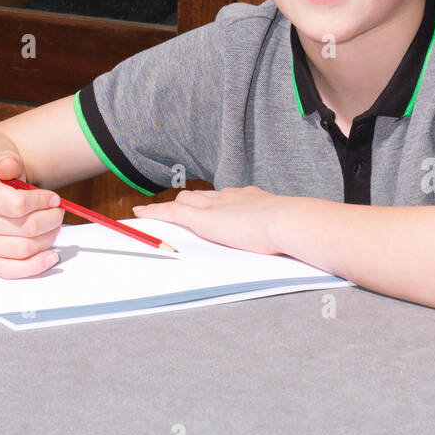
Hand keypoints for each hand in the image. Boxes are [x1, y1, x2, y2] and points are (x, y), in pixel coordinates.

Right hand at [0, 150, 63, 278]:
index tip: (54, 198)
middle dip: (50, 220)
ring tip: (53, 226)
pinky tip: (51, 256)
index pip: (17, 204)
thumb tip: (10, 165)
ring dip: (48, 238)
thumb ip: (7, 162)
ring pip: (24, 249)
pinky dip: (36, 266)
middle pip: (25, 228)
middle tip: (57, 212)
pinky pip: (12, 270)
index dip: (42, 202)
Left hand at [133, 186, 290, 256]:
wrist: (285, 221)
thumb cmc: (292, 228)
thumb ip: (281, 231)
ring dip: (170, 207)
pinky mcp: (202, 218)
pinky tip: (141, 214)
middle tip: (179, 209)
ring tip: (153, 213)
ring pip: (185, 200)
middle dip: (188, 202)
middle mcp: (230, 197)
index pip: (226, 198)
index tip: (212, 207)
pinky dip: (155, 212)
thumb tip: (293, 239)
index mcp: (251, 198)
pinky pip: (171, 212)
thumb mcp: (286, 228)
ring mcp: (214, 205)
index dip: (214, 202)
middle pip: (201, 196)